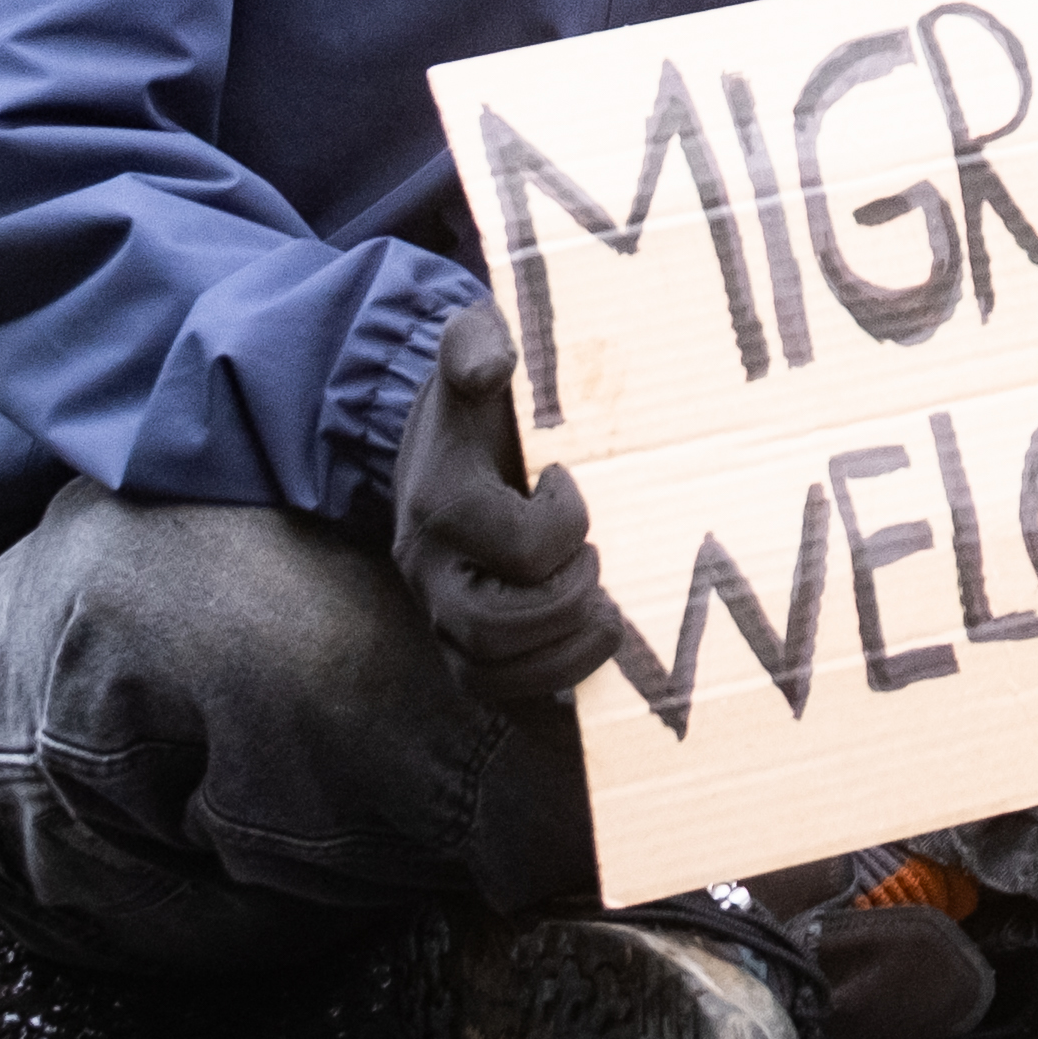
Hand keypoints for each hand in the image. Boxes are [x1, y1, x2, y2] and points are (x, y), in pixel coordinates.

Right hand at [391, 302, 612, 704]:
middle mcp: (431, 573)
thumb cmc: (471, 406)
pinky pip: (499, 695)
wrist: (435, 451)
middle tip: (598, 561)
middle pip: (495, 628)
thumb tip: (490, 362)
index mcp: (441, 505)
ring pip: (494, 676)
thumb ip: (473, 344)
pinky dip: (553, 681)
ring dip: (569, 653)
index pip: (518, 544)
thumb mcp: (468, 354)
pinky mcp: (461, 647)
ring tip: (606, 611)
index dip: (567, 522)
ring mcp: (440, 616)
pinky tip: (590, 641)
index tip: (571, 483)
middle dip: (568, 600)